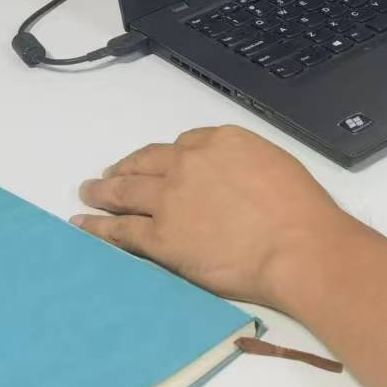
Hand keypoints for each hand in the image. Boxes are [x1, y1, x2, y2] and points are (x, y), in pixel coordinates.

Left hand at [74, 125, 361, 309]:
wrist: (296, 246)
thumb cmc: (301, 211)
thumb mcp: (276, 166)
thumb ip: (243, 166)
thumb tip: (229, 181)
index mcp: (222, 141)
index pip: (184, 143)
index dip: (168, 157)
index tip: (161, 165)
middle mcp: (189, 162)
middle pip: (146, 161)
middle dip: (126, 167)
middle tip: (111, 174)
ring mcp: (169, 199)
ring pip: (124, 190)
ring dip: (102, 191)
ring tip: (89, 193)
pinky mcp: (158, 236)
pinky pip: (120, 229)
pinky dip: (98, 226)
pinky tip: (85, 224)